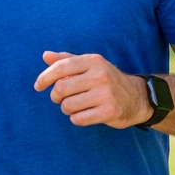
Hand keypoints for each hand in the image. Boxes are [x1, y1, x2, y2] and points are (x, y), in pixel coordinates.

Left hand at [34, 51, 152, 127]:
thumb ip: (67, 60)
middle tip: (60, 98)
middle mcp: (100, 75)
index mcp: (93, 60)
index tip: (38, 86)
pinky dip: (76, 119)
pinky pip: (78, 119)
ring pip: (68, 106)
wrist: (137, 97)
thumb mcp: (90, 65)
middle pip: (61, 88)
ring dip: (67, 109)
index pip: (60, 67)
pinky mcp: (109, 112)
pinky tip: (85, 114)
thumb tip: (45, 55)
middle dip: (56, 96)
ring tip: (76, 106)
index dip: (44, 78)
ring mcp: (106, 94)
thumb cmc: (106, 80)